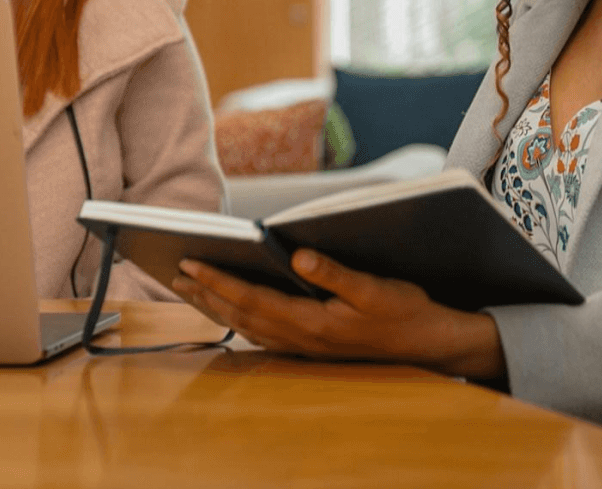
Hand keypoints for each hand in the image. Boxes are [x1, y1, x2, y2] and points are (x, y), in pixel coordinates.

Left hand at [172, 249, 504, 379]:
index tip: (189, 262)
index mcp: (312, 322)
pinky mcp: (310, 346)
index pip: (252, 299)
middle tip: (173, 271)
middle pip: (240, 315)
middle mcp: (301, 338)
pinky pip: (260, 334)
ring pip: (246, 327)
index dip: (218, 281)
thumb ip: (335, 272)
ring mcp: (304, 346)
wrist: (429, 346)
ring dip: (215, 307)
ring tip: (189, 287)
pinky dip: (237, 319)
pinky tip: (228, 310)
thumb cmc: (404, 312)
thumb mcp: (375, 288)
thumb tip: (299, 254)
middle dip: (204, 293)